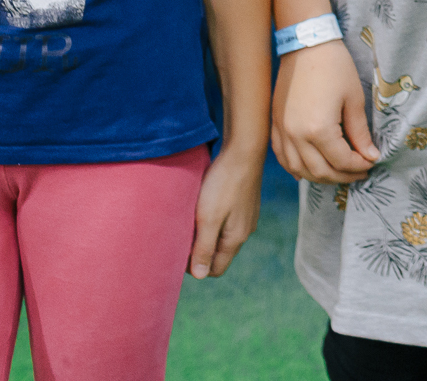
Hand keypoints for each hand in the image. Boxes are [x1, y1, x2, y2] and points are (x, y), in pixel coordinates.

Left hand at [188, 143, 262, 278]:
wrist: (244, 150)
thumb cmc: (223, 184)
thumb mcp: (208, 218)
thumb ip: (204, 248)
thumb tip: (199, 276)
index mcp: (235, 239)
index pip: (215, 269)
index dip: (196, 267)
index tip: (180, 251)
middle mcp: (244, 231)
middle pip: (219, 254)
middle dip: (200, 250)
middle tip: (181, 235)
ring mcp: (246, 216)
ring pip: (222, 236)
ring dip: (206, 234)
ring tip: (191, 219)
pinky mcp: (244, 202)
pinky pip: (227, 221)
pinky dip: (214, 220)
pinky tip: (205, 205)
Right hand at [270, 39, 377, 182]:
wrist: (306, 44)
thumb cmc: (335, 67)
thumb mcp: (354, 99)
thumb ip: (360, 133)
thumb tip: (370, 156)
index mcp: (318, 129)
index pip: (341, 161)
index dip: (359, 166)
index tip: (372, 162)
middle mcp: (296, 136)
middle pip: (320, 171)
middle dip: (343, 176)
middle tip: (360, 172)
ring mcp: (282, 131)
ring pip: (299, 169)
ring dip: (320, 176)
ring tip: (338, 172)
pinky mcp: (275, 125)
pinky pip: (282, 157)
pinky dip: (295, 168)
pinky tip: (307, 171)